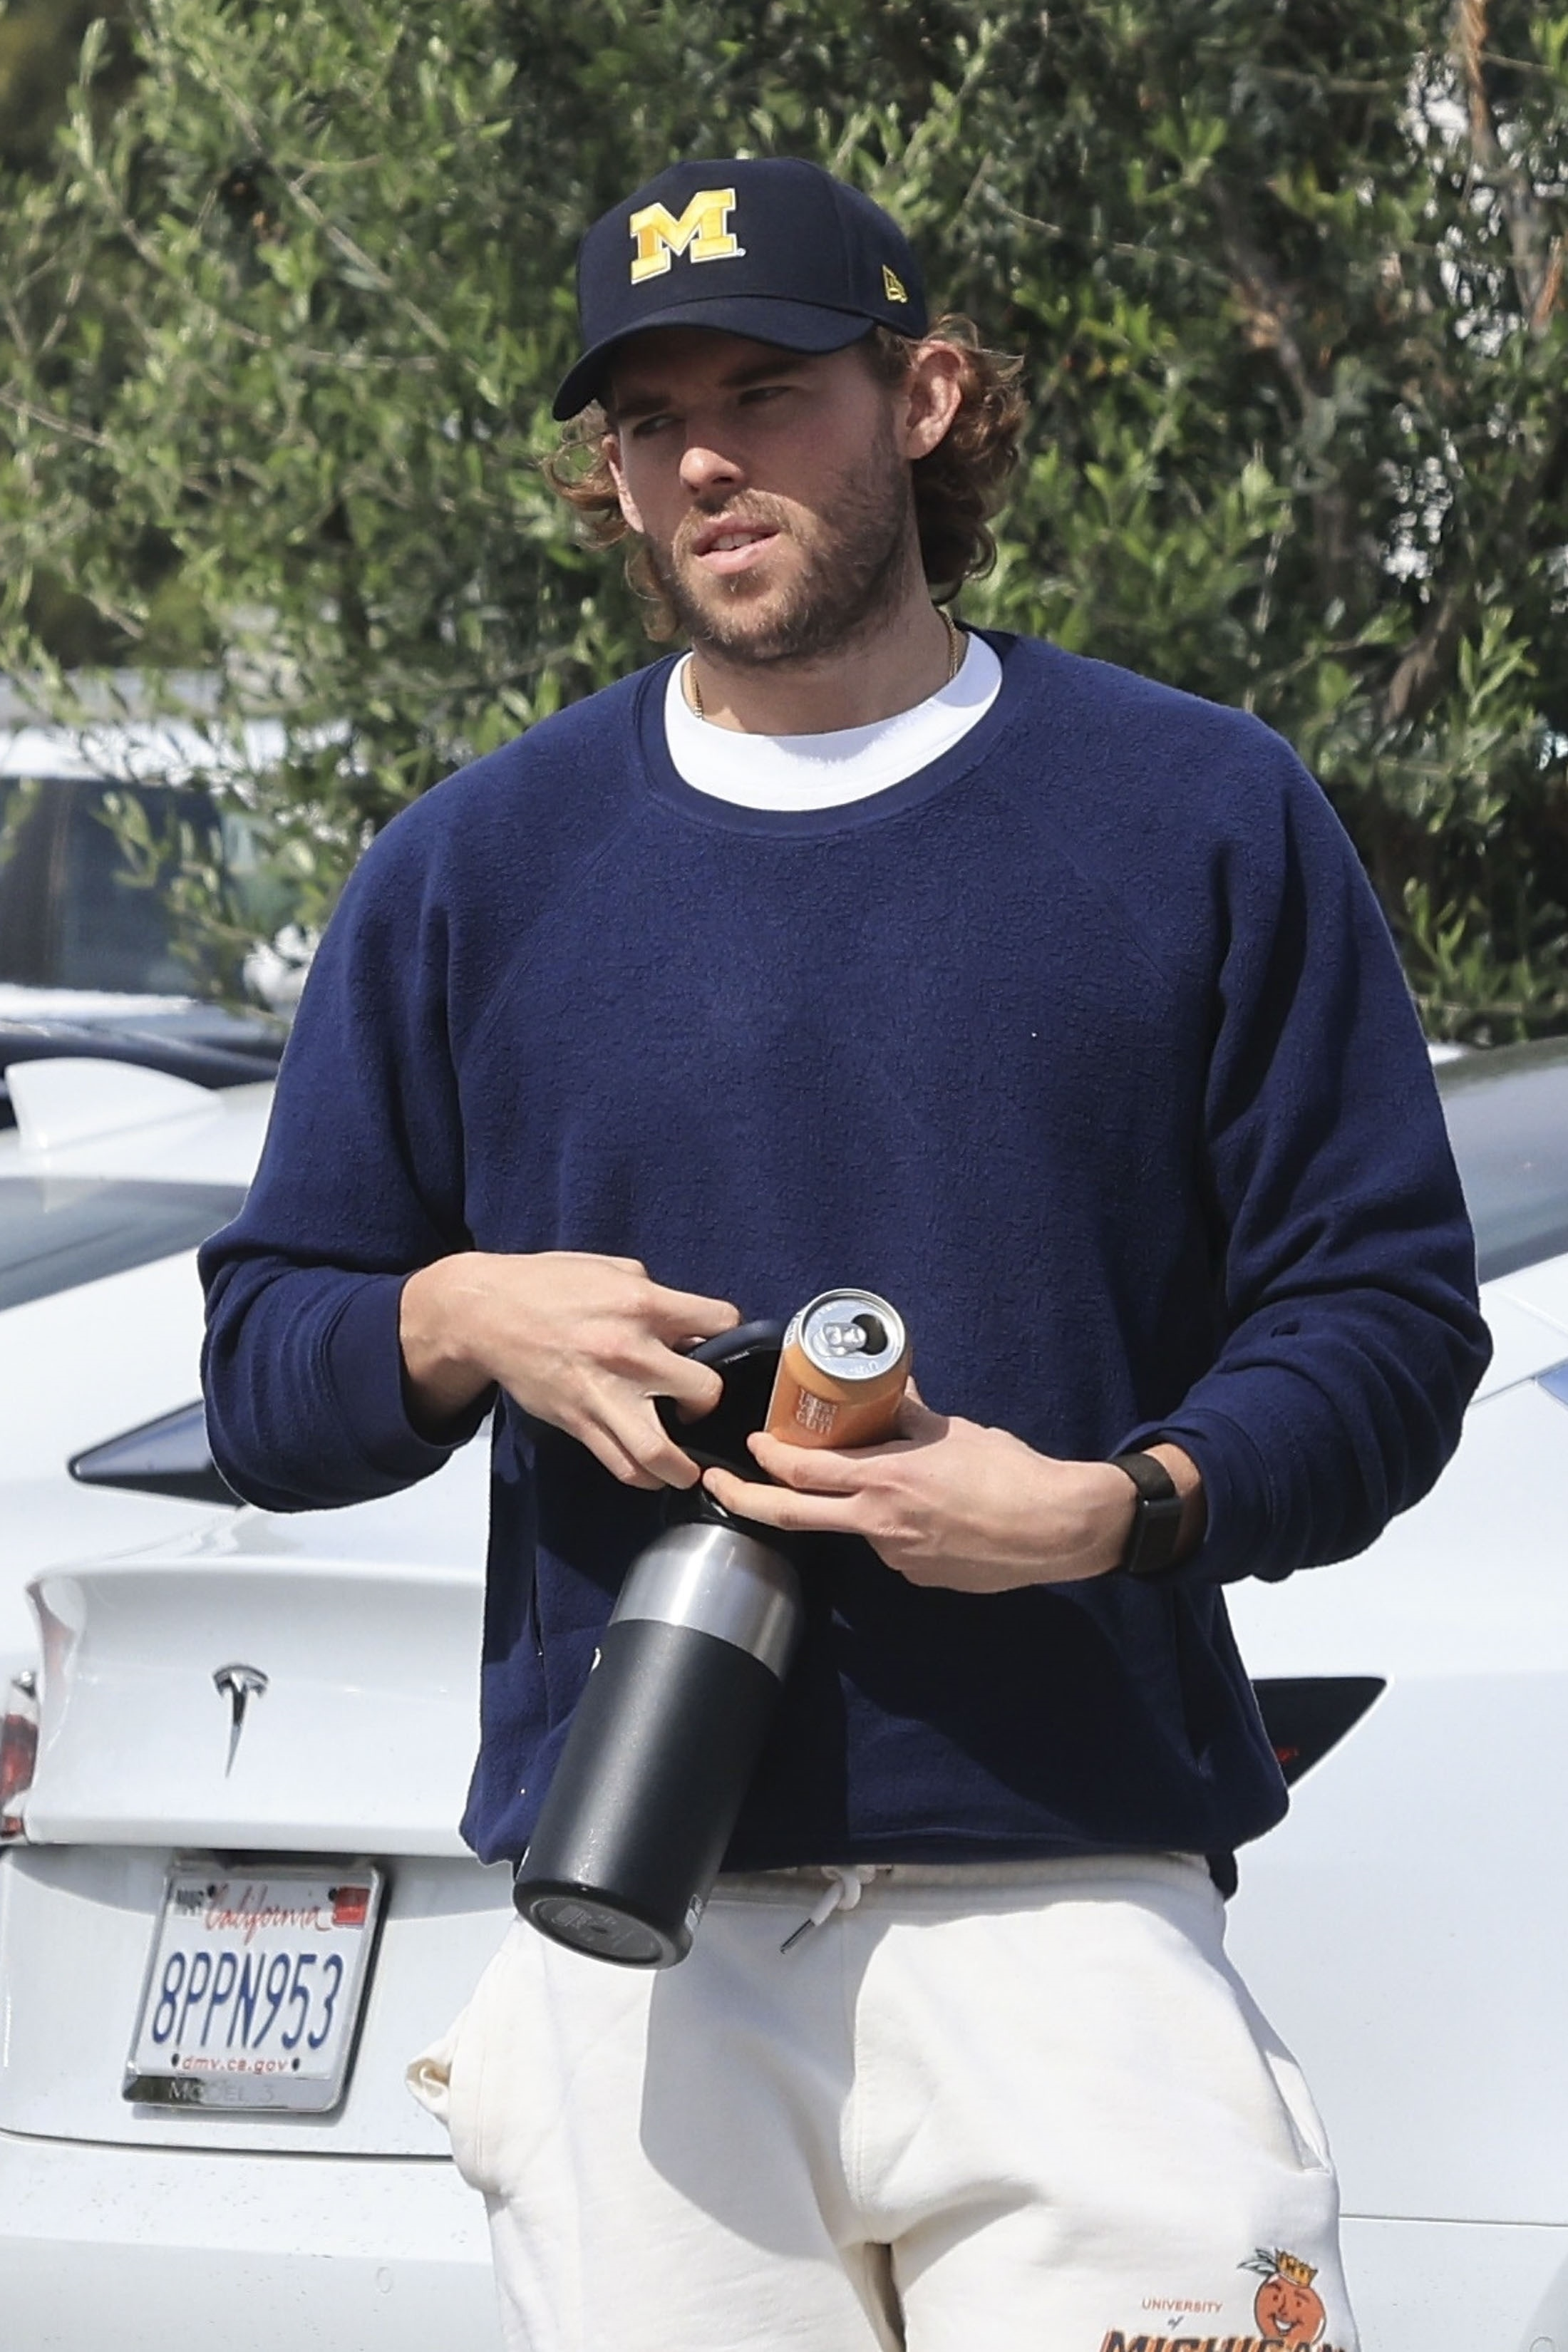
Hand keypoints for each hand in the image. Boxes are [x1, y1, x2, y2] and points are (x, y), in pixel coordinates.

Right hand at [399, 1250, 739, 1488]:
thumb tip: (689, 1329)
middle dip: (710, 1400)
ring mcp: (603, 1393)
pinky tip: (653, 1469)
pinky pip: (621, 1465)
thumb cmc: (548, 1285)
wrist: (485, 1313)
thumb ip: (658, 1298)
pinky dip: (644, 1475)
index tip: (719, 1343)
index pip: (720, 1323)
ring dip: (684, 1466)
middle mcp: (630, 1352)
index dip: (728, 1334)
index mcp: (643, 1304)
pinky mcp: (579, 1421)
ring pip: (661, 1451)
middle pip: (705, 1391)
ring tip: (689, 1465)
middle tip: (699, 1402)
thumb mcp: (613, 1270)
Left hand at [700, 1386, 1141, 1591]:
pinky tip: (929, 1513)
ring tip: (898, 1486)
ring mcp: (895, 1555)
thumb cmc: (1011, 1472)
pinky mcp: (917, 1575)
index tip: (749, 1445)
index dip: (766, 1459)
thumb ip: (909, 1415)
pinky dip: (892, 1527)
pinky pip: (889, 1547)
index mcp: (885, 1480)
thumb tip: (887, 1389)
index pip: (802, 1471)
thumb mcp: (953, 1431)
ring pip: (851, 1528)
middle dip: (743, 1500)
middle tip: (716, 1485)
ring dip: (850, 1508)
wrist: (1056, 1527)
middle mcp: (879, 1523)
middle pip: (791, 1515)